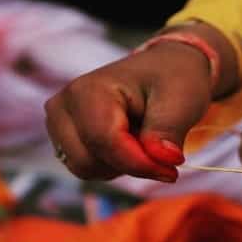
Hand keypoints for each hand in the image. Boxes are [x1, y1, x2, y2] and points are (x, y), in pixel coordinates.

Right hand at [44, 23, 238, 181]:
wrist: (164, 72)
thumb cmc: (172, 80)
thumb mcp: (181, 99)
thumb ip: (168, 130)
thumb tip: (164, 158)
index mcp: (88, 89)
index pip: (104, 141)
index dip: (139, 163)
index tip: (172, 168)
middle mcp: (64, 106)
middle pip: (88, 162)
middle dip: (129, 165)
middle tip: (158, 147)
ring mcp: (60, 124)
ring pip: (87, 170)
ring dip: (122, 165)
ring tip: (141, 137)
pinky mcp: (65, 139)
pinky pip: (89, 170)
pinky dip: (114, 166)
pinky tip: (129, 143)